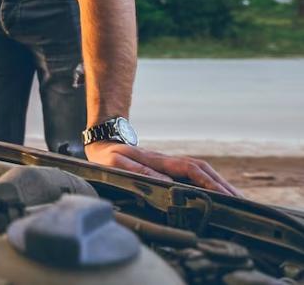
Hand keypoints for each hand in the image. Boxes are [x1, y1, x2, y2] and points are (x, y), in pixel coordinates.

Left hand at [84, 141, 241, 196]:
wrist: (104, 142)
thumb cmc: (108, 155)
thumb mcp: (117, 163)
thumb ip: (137, 170)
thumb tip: (164, 182)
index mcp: (159, 160)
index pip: (190, 170)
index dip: (208, 182)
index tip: (224, 194)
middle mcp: (168, 161)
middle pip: (203, 169)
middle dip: (223, 184)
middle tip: (241, 202)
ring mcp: (170, 164)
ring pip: (202, 171)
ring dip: (220, 183)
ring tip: (237, 199)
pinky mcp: (169, 168)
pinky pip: (194, 174)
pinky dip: (210, 182)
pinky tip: (218, 193)